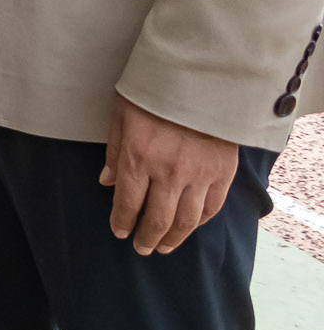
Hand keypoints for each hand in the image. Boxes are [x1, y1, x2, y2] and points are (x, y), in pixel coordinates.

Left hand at [103, 93, 239, 254]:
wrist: (201, 80)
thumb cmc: (153, 94)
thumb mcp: (121, 116)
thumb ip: (114, 153)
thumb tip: (106, 183)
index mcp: (139, 158)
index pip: (127, 203)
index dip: (122, 222)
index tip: (120, 232)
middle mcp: (169, 173)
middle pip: (157, 219)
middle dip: (147, 238)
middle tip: (142, 249)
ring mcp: (199, 175)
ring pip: (186, 220)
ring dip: (174, 238)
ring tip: (164, 247)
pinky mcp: (222, 173)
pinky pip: (211, 207)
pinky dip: (200, 222)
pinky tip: (191, 227)